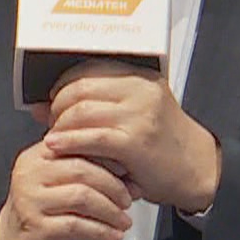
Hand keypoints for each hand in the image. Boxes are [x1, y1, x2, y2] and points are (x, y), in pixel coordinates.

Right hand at [0, 138, 134, 239]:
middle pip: (82, 170)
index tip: (128, 172)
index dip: (107, 158)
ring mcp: (30, 201)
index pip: (77, 146)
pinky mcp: (36, 228)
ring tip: (123, 220)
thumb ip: (87, 172)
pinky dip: (101, 231)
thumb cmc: (45, 215)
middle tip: (128, 199)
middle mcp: (29, 174)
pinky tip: (112, 236)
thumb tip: (128, 170)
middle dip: (113, 186)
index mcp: (37, 155)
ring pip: (82, 197)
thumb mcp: (61, 185)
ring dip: (110, 211)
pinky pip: (77, 226)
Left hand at [40, 60, 220, 212]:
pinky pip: (92, 137)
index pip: (87, 70)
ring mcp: (140, 116)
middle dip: (57, 106)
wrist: (198, 168)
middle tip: (50, 123)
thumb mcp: (133, 115)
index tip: (51, 100)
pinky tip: (56, 147)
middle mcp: (140, 92)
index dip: (61, 85)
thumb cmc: (163, 144)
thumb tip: (42, 106)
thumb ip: (93, 107)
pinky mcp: (136, 142)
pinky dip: (68, 141)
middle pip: (80, 89)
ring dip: (60, 126)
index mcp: (139, 78)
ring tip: (54, 138)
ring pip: (82, 112)